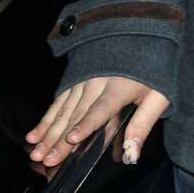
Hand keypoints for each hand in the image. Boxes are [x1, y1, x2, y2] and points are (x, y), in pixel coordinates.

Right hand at [25, 77, 170, 169]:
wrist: (144, 34)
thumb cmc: (154, 68)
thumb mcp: (159, 96)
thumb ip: (143, 125)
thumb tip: (131, 155)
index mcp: (121, 86)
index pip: (102, 108)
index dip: (87, 125)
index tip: (72, 139)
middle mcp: (98, 81)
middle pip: (76, 114)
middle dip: (59, 138)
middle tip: (44, 158)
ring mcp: (84, 79)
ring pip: (63, 109)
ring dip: (47, 132)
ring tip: (34, 151)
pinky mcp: (76, 79)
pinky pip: (59, 101)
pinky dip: (46, 118)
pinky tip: (34, 134)